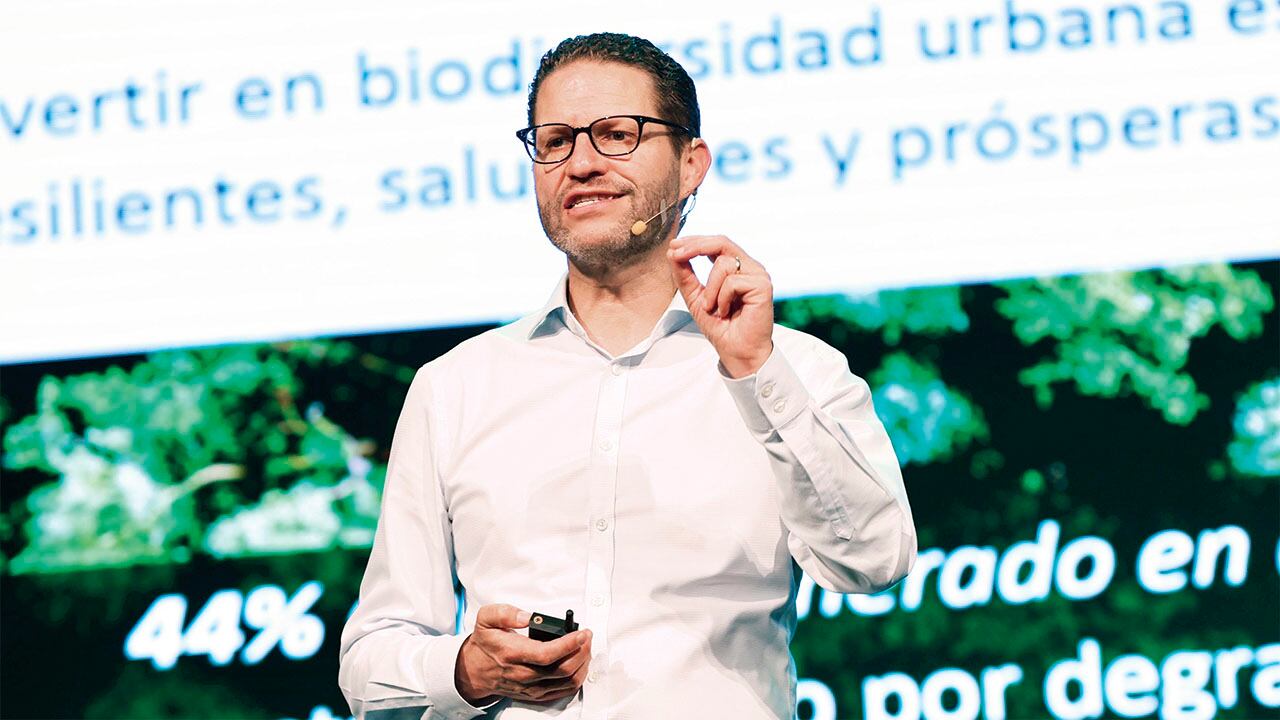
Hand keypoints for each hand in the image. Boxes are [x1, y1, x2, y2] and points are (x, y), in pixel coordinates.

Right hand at [454, 604, 592, 705]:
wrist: (475, 670)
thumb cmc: (486, 644)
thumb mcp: (486, 619)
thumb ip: (505, 613)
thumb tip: (526, 616)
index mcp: (512, 654)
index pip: (546, 654)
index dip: (568, 644)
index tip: (581, 634)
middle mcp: (523, 674)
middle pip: (562, 669)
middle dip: (581, 651)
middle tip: (587, 637)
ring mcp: (531, 687)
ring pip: (567, 682)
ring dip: (582, 665)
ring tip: (585, 648)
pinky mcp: (537, 694)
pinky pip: (564, 691)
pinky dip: (577, 678)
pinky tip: (580, 664)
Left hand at [667, 235, 773, 377]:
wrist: (736, 351)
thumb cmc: (721, 327)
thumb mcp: (695, 297)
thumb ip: (685, 275)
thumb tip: (672, 251)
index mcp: (737, 267)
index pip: (716, 243)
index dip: (695, 241)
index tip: (673, 245)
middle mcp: (750, 267)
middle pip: (722, 242)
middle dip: (696, 246)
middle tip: (676, 254)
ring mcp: (758, 275)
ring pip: (723, 264)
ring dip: (709, 289)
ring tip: (712, 308)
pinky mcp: (763, 286)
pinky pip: (732, 281)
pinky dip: (722, 299)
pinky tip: (726, 312)